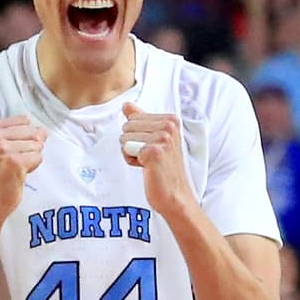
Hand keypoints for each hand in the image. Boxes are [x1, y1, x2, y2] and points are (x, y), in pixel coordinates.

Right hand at [0, 116, 46, 223]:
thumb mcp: (1, 148)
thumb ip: (21, 135)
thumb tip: (43, 130)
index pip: (24, 121)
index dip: (23, 137)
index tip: (10, 150)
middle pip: (32, 132)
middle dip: (29, 148)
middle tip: (12, 162)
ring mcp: (2, 148)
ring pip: (36, 145)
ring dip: (30, 159)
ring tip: (14, 169)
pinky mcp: (14, 161)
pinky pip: (38, 157)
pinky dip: (32, 167)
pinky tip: (18, 174)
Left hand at [121, 103, 195, 218]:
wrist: (175, 195)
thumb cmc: (164, 168)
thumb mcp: (153, 138)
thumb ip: (140, 119)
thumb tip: (126, 104)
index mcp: (171, 119)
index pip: (133, 118)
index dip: (137, 136)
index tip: (153, 148)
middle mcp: (169, 125)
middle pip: (127, 126)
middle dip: (132, 144)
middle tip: (150, 157)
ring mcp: (163, 138)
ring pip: (124, 138)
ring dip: (132, 153)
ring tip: (149, 163)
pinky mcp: (153, 152)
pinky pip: (126, 150)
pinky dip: (131, 161)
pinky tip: (147, 168)